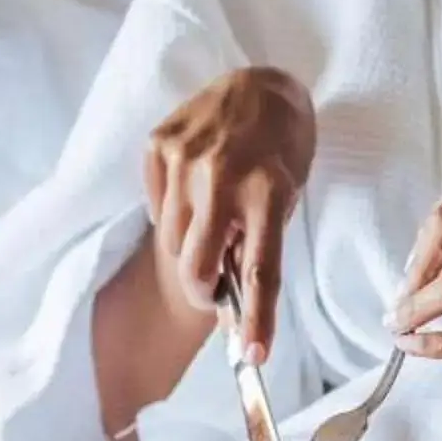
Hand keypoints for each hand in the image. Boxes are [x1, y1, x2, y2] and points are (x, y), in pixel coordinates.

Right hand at [143, 67, 314, 359]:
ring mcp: (186, 159)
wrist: (260, 84)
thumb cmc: (280, 148)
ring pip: (171, 239)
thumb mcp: (286, 193)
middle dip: (202, 287)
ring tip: (210, 217)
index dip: (256, 319)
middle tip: (213, 285)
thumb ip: (257, 237)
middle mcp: (224, 177)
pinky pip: (155, 203)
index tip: (252, 355)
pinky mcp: (159, 145)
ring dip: (189, 243)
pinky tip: (192, 188)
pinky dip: (172, 208)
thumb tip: (231, 293)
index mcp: (268, 193)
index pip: (261, 272)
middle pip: (197, 266)